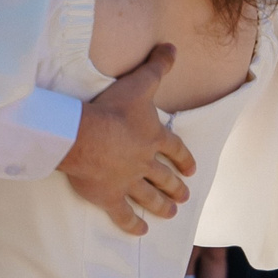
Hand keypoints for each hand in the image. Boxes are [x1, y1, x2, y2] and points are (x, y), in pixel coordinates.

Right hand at [60, 45, 198, 235]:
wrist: (85, 134)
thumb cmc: (112, 108)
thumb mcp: (139, 82)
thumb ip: (157, 65)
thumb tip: (173, 46)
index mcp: (154, 138)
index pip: (175, 150)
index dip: (185, 159)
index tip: (192, 169)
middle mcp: (145, 163)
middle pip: (165, 178)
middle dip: (176, 187)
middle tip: (184, 196)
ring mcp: (128, 182)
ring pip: (150, 197)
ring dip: (162, 206)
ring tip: (172, 213)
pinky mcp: (108, 196)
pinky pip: (123, 214)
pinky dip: (133, 223)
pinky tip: (142, 231)